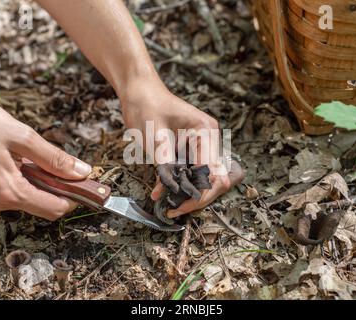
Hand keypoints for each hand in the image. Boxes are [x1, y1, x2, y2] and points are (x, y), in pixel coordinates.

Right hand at [0, 85, 91, 220]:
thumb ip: (54, 158)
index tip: (81, 185)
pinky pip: (2, 196)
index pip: (53, 209)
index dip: (72, 198)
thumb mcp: (22, 136)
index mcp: (7, 190)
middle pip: (37, 205)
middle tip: (55, 166)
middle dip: (52, 188)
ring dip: (31, 184)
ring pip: (20, 200)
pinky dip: (13, 183)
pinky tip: (7, 163)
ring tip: (23, 159)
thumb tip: (81, 172)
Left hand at [121, 85, 244, 218]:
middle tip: (174, 210)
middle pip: (215, 179)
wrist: (139, 90)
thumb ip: (165, 165)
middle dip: (197, 197)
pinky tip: (164, 191)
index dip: (198, 195)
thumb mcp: (154, 137)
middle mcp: (210, 138)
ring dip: (190, 192)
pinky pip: (193, 171)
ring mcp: (203, 143)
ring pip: (206, 178)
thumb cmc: (146, 106)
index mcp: (206, 132)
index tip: (178, 207)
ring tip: (169, 203)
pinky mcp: (194, 148)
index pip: (212, 173)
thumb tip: (169, 193)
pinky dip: (182, 183)